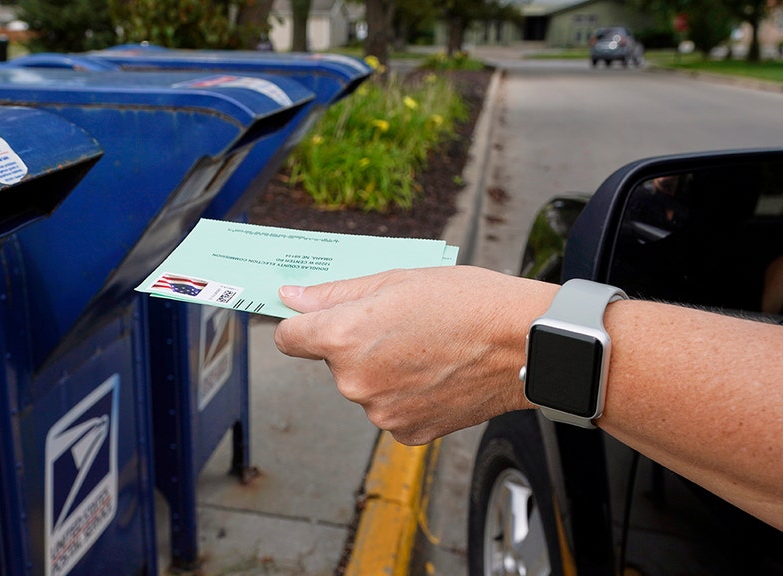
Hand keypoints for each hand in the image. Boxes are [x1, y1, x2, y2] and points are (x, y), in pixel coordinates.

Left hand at [273, 266, 554, 443]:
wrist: (525, 344)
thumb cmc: (468, 303)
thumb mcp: (395, 280)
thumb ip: (335, 294)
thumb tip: (291, 297)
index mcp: (344, 339)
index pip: (289, 338)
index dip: (303, 325)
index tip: (316, 320)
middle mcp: (354, 382)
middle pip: (334, 362)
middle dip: (357, 344)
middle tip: (402, 325)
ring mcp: (380, 412)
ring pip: (365, 386)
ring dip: (383, 370)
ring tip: (427, 349)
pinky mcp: (407, 432)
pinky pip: (391, 409)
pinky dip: (406, 394)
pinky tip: (436, 374)